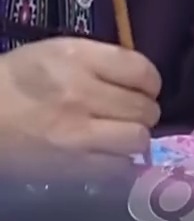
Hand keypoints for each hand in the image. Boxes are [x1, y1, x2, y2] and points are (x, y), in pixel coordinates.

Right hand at [0, 37, 160, 176]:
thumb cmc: (16, 82)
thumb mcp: (57, 53)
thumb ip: (102, 63)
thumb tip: (142, 82)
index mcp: (78, 58)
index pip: (143, 71)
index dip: (149, 84)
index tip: (142, 90)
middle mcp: (81, 93)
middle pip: (145, 108)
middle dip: (142, 112)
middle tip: (127, 115)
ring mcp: (77, 132)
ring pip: (138, 138)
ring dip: (133, 138)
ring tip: (118, 136)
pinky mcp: (71, 166)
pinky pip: (118, 167)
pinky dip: (118, 163)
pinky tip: (104, 156)